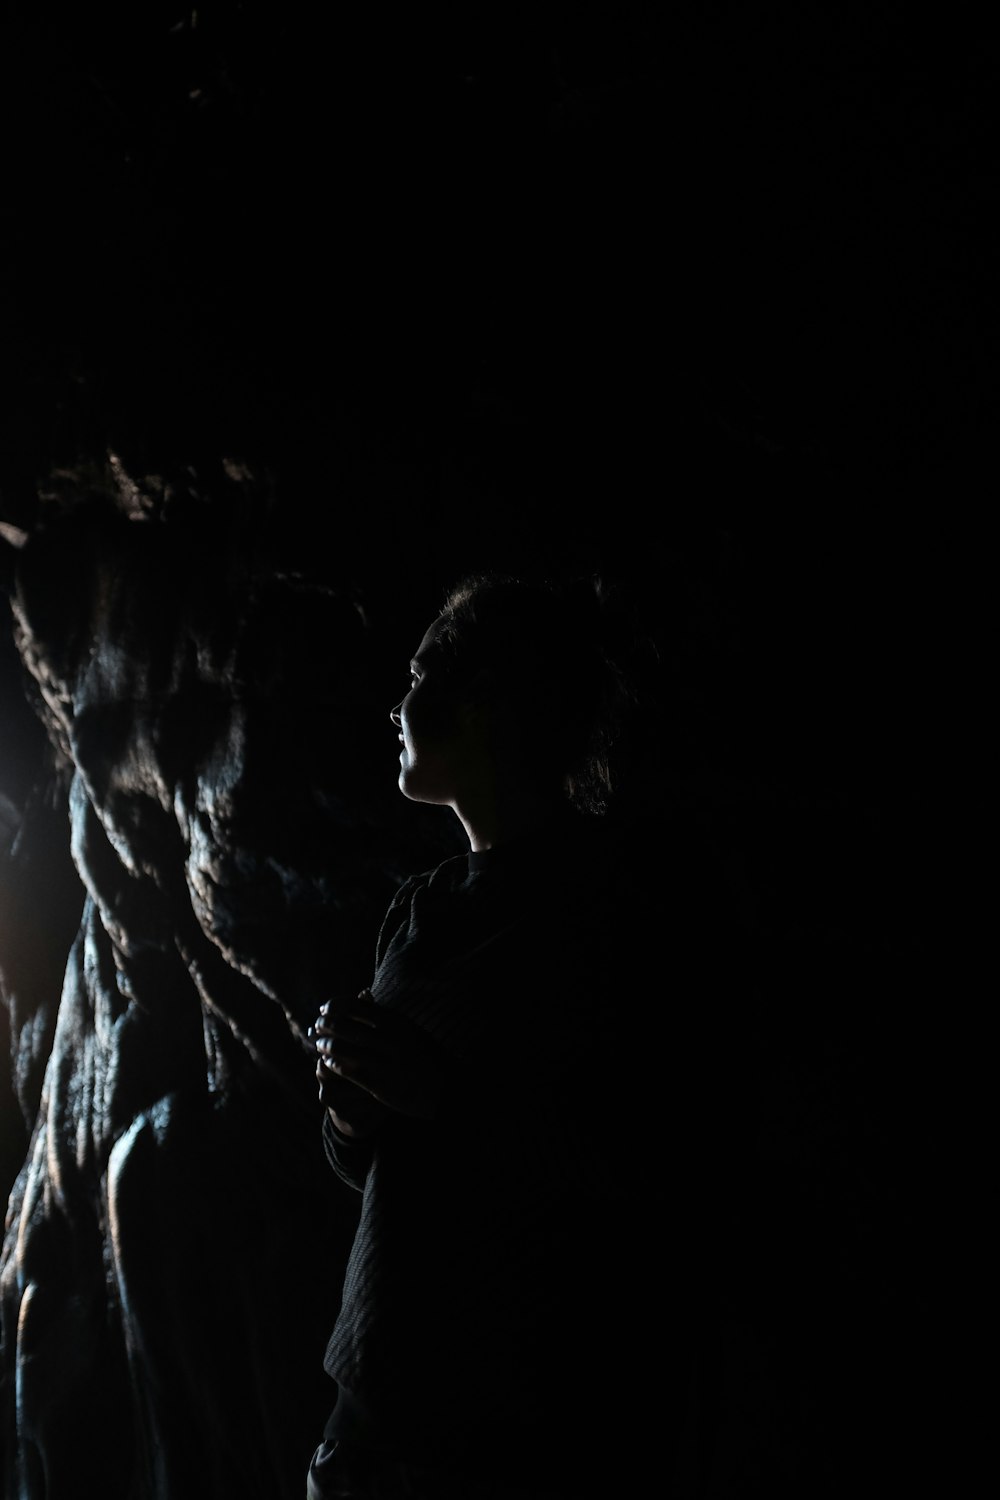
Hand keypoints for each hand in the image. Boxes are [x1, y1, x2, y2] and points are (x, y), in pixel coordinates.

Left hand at [312, 989, 447, 1120]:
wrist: (444, 1087)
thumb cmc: (422, 1054)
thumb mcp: (407, 1028)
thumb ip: (383, 1013)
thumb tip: (361, 993)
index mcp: (395, 1022)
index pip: (353, 1005)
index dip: (332, 1006)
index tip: (324, 1009)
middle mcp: (388, 1039)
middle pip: (342, 1025)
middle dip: (324, 1026)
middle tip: (317, 1027)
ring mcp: (383, 1062)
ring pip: (340, 1048)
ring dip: (325, 1046)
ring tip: (321, 1046)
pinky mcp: (378, 1085)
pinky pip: (346, 1071)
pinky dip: (333, 1064)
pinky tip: (329, 1063)